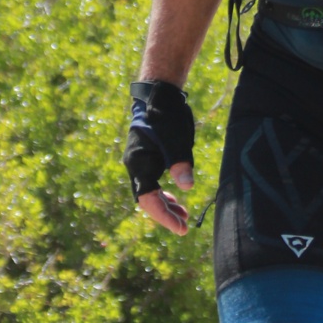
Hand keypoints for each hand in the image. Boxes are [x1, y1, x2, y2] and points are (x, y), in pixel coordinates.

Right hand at [124, 80, 195, 235]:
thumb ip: (181, 163)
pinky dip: (163, 192)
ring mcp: (139, 161)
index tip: (179, 228)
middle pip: (147, 199)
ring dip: (165, 205)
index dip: (163, 216)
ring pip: (149, 192)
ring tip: (183, 215)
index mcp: (139, 162)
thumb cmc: (167, 115)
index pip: (148, 199)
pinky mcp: (145, 158)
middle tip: (184, 227)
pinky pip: (151, 182)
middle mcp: (135, 165)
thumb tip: (187, 187)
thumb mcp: (178, 139)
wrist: (158, 94)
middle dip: (165, 214)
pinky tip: (175, 197)